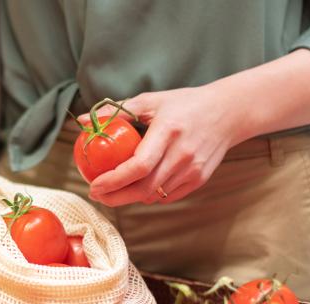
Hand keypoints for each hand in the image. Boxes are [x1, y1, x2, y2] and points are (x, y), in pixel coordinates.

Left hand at [80, 86, 242, 206]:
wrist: (227, 113)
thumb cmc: (183, 104)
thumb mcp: (150, 101)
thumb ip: (116, 111)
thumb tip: (82, 122)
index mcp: (168, 131)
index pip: (138, 165)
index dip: (113, 180)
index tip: (94, 186)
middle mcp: (182, 153)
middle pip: (144, 187)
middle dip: (115, 196)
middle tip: (97, 194)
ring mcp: (193, 169)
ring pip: (154, 195)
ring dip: (130, 197)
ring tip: (113, 191)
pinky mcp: (199, 179)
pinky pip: (167, 196)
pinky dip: (149, 195)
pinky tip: (137, 188)